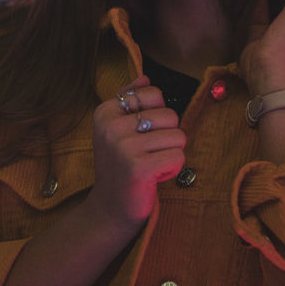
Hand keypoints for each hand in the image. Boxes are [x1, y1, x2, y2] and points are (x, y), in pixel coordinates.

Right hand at [86, 76, 185, 224]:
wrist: (109, 209)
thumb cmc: (119, 166)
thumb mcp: (116, 129)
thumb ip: (130, 100)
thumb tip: (145, 76)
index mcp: (106, 112)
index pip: (154, 94)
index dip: (156, 116)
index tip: (139, 136)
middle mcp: (112, 126)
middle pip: (170, 115)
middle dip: (167, 137)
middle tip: (146, 155)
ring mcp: (124, 147)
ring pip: (178, 137)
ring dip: (170, 154)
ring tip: (150, 165)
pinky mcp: (139, 168)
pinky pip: (179, 157)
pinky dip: (172, 170)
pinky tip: (154, 177)